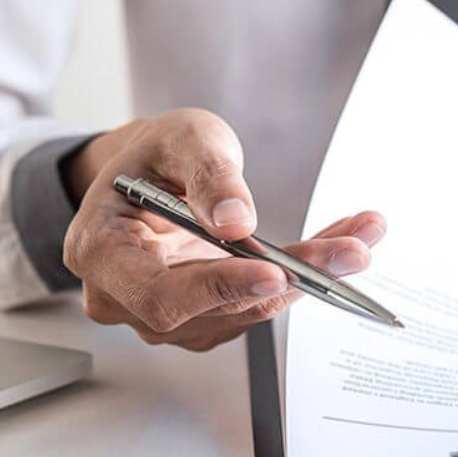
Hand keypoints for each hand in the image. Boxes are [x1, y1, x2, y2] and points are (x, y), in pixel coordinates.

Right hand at [62, 108, 385, 350]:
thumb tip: (237, 221)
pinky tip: (335, 248)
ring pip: (246, 310)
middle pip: (214, 307)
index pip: (160, 293)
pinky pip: (257, 304)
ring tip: (357, 239)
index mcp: (100, 252)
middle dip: (290, 278)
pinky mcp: (204, 318)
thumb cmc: (154, 155)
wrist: (151, 174)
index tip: (275, 271)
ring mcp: (166, 316)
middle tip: (351, 250)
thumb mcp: (180, 138)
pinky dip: (301, 277)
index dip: (219, 288)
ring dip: (308, 277)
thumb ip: (207, 173)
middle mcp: (127, 298)